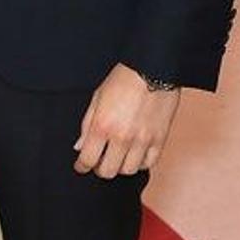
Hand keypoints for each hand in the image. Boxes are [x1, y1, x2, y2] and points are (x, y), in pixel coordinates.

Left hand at [73, 63, 180, 178]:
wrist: (154, 68)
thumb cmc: (124, 79)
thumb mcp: (97, 97)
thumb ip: (87, 125)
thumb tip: (80, 146)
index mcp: (102, 126)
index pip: (87, 160)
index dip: (81, 166)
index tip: (81, 166)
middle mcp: (122, 137)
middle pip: (107, 171)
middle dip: (100, 168)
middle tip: (100, 160)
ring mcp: (142, 140)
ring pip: (128, 171)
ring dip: (120, 166)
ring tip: (119, 155)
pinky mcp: (159, 139)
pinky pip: (148, 164)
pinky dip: (140, 163)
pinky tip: (135, 153)